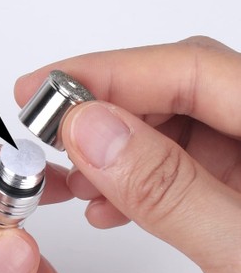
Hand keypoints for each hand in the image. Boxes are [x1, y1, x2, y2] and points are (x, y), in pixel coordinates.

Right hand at [15, 36, 240, 272]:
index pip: (196, 69)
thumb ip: (168, 189)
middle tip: (51, 124)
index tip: (49, 88)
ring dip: (114, 145)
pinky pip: (175, 166)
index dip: (114, 72)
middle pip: (182, 88)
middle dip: (109, 106)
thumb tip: (94, 131)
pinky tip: (108, 203)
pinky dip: (132, 179)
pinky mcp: (236, 195)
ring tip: (75, 172)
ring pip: (173, 127)